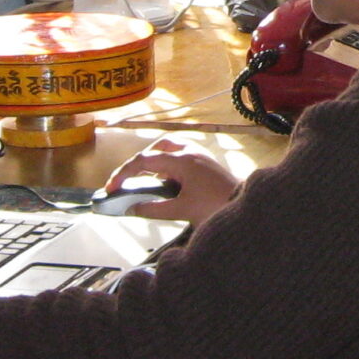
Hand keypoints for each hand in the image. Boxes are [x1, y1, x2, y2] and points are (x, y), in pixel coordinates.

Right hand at [103, 138, 240, 220]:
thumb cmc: (218, 207)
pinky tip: (168, 184)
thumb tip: (132, 209)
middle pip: (158, 148)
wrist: (247, 208)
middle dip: (140, 162)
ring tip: (147, 181)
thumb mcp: (181, 211)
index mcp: (183, 161)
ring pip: (172, 150)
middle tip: (128, 179)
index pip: (144, 161)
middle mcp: (192, 153)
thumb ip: (153, 209)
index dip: (124, 173)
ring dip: (156, 161)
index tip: (112, 188)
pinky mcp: (208, 165)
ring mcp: (201, 157)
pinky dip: (169, 166)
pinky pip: (183, 157)